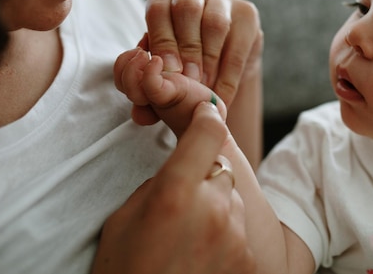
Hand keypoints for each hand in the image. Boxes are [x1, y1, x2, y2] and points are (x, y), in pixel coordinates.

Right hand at [91, 102, 255, 273]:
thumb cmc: (124, 270)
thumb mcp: (126, 218)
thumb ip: (160, 183)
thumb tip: (182, 167)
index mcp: (174, 191)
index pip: (208, 131)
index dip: (206, 117)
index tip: (205, 113)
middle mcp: (211, 208)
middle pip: (221, 168)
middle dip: (205, 177)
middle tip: (184, 205)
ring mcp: (235, 236)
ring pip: (231, 200)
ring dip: (217, 209)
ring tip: (190, 239)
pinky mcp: (249, 260)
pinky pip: (240, 231)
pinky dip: (226, 237)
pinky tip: (203, 257)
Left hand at [142, 0, 262, 104]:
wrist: (220, 62)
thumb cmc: (182, 62)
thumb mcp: (161, 69)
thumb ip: (148, 89)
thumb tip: (139, 115)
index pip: (158, 8)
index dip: (161, 41)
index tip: (167, 72)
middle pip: (187, 8)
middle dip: (186, 50)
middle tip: (187, 81)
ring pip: (214, 22)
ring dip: (208, 60)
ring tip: (204, 89)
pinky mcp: (248, 12)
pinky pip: (239, 43)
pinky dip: (229, 74)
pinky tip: (222, 96)